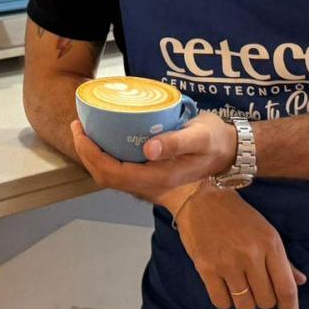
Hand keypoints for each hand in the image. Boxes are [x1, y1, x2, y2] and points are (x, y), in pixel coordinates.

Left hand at [68, 113, 235, 200]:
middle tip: (78, 125)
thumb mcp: (200, 137)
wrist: (231, 151)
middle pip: (105, 176)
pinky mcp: (151, 172)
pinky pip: (120, 168)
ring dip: (93, 155)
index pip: (112, 172)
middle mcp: (150, 183)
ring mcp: (149, 180)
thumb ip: (176, 143)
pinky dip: (105, 154)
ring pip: (111, 174)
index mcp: (159, 178)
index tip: (81, 130)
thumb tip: (149, 148)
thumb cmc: (216, 141)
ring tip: (86, 129)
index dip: (91, 154)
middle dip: (85, 153)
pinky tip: (105, 136)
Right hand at [173, 185, 305, 308]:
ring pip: (245, 305)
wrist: (201, 198)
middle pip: (266, 300)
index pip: (286, 287)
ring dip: (245, 302)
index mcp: (270, 244)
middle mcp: (251, 255)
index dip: (290, 308)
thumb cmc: (237, 215)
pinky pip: (221, 302)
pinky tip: (225, 288)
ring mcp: (227, 263)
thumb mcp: (266, 231)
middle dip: (264, 300)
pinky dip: (225, 300)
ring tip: (240, 287)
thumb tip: (299, 282)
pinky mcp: (206, 268)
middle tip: (256, 288)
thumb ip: (283, 259)